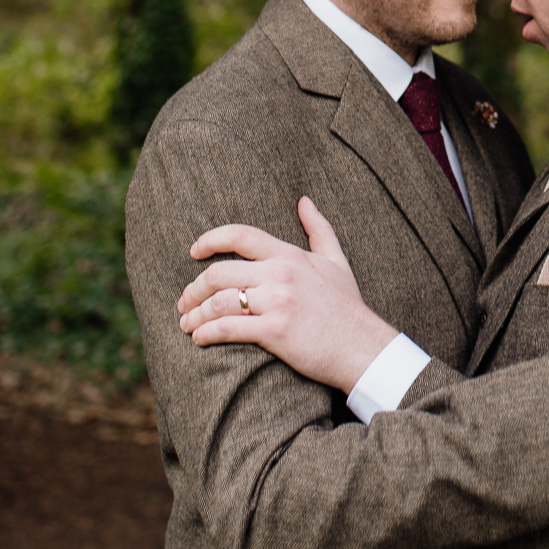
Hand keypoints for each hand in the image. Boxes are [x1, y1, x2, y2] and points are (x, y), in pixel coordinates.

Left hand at [178, 196, 399, 392]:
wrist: (363, 347)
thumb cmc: (348, 307)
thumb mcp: (337, 261)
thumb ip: (319, 229)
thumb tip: (304, 201)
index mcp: (290, 255)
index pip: (240, 236)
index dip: (210, 240)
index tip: (193, 251)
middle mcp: (281, 274)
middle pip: (219, 272)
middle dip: (193, 288)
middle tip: (184, 302)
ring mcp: (278, 302)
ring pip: (218, 301)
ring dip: (195, 314)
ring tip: (187, 324)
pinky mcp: (276, 331)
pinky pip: (228, 328)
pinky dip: (207, 333)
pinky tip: (200, 338)